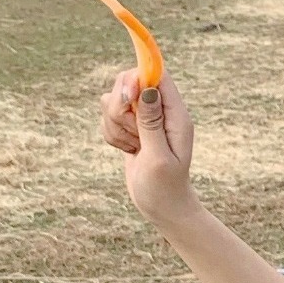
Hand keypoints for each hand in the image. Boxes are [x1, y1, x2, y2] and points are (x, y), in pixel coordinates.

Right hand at [100, 68, 195, 228]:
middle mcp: (161, 111)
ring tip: (133, 147)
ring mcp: (144, 118)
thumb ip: (151, 122)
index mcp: (176, 114)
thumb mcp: (158, 157)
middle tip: (132, 133)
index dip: (136, 78)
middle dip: (120, 106)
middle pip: (128, 81)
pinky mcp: (130, 128)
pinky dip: (112, 135)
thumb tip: (148, 89)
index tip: (128, 99)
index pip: (157, 74)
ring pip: (113, 100)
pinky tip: (127, 151)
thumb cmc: (165, 188)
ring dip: (115, 125)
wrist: (162, 208)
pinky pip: (108, 118)